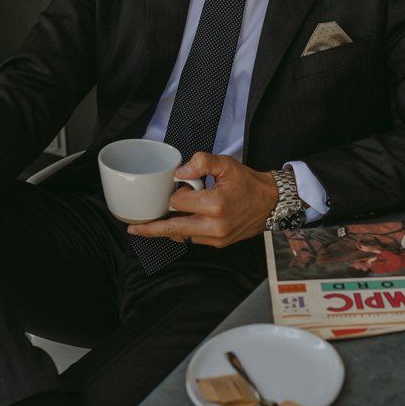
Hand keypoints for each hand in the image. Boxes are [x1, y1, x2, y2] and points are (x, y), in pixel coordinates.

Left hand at [127, 152, 278, 247]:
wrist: (271, 203)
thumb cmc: (249, 183)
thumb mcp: (226, 164)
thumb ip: (200, 162)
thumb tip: (179, 172)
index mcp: (215, 204)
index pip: (178, 201)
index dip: (174, 192)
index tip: (179, 186)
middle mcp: (214, 225)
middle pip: (173, 229)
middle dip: (152, 228)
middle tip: (133, 229)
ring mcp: (216, 238)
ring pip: (182, 236)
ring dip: (167, 230)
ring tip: (149, 227)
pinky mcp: (218, 243)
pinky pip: (193, 240)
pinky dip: (182, 232)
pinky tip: (175, 225)